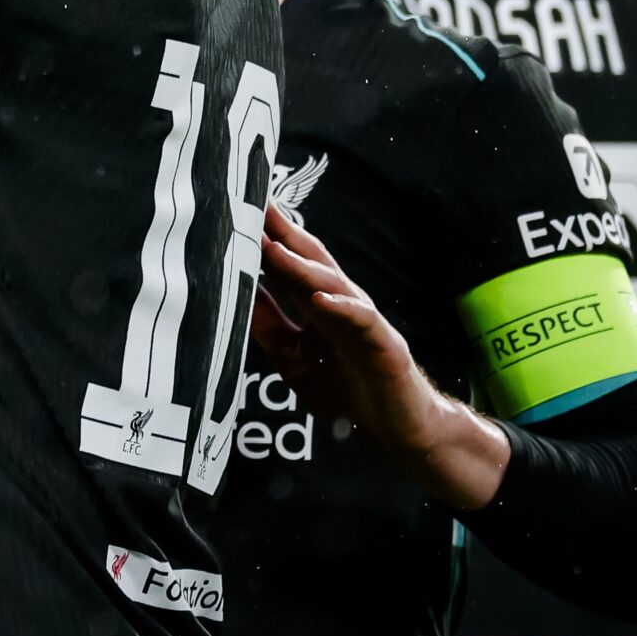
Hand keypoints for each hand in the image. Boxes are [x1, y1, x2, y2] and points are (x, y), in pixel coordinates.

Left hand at [252, 203, 509, 509]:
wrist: (399, 427)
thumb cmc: (348, 389)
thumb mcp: (295, 359)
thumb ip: (270, 327)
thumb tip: (238, 296)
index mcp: (318, 306)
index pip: (291, 265)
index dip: (268, 239)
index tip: (239, 212)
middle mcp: (341, 306)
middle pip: (312, 262)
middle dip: (285, 234)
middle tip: (256, 208)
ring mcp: (364, 322)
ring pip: (334, 285)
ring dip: (303, 266)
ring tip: (274, 249)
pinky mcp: (385, 345)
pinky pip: (363, 321)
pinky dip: (341, 308)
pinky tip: (320, 300)